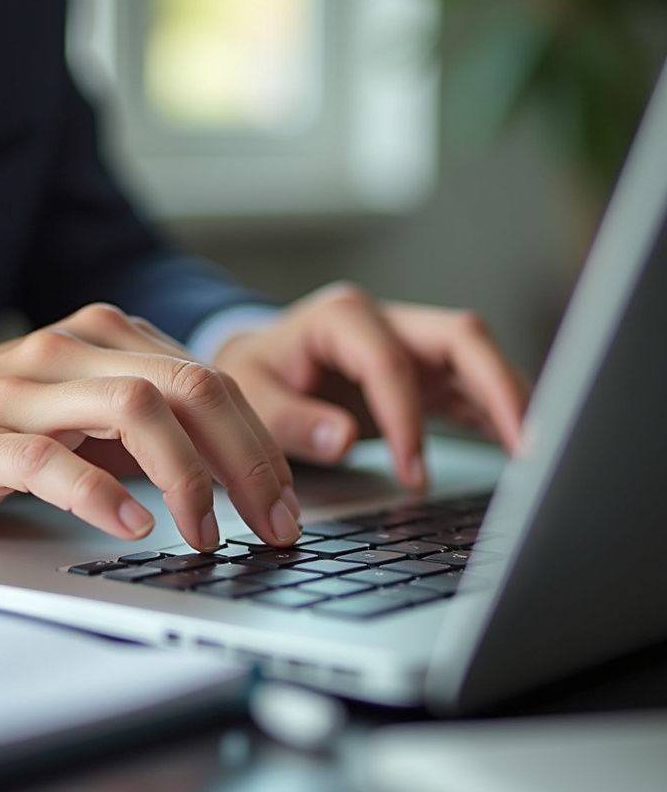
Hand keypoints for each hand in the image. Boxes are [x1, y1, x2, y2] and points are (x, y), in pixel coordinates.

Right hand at [0, 304, 300, 550]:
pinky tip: (134, 526)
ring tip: (211, 536)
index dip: (263, 445)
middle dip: (250, 461)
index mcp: (103, 339)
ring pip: (136, 412)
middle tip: (278, 524)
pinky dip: (103, 493)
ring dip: (190, 479)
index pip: (211, 382)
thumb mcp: (74, 412)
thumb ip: (139, 425)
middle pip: (191, 388)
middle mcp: (71, 351)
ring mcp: (24, 391)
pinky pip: (54, 460)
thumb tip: (221, 471)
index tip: (288, 503)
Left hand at [213, 283, 529, 487]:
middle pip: (464, 338)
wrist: (259, 366)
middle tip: (527, 446)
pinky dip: (498, 418)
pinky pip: (473, 392)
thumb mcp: (253, 395)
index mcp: (343, 317)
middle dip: (500, 389)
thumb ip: (292, 420)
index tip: (413, 473)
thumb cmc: (256, 376)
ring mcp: (413, 346)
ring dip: (512, 403)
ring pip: (480, 361)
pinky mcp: (425, 376)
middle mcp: (388, 322)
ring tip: (538, 455)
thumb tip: (345, 439)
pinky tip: (521, 449)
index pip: (391, 363)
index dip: (407, 419)